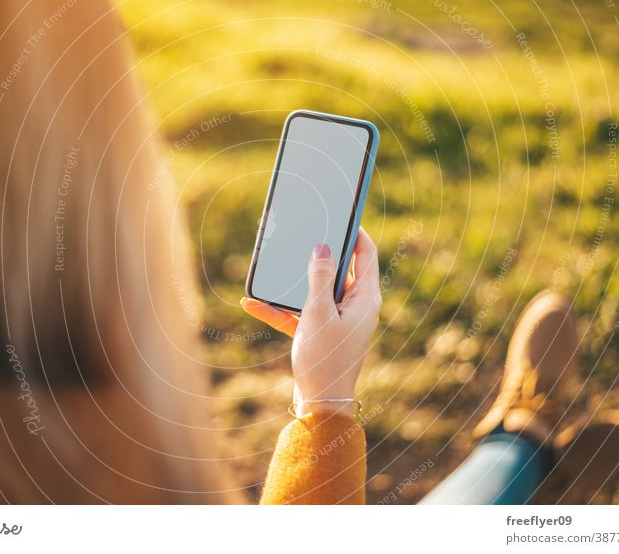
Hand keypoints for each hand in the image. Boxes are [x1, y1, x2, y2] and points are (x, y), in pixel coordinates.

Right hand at [241, 228, 380, 415]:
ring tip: (272, 267)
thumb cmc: (326, 360)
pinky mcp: (320, 333)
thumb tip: (321, 247)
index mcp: (364, 298)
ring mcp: (337, 319)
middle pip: (338, 269)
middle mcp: (354, 306)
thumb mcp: (319, 313)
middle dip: (316, 253)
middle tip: (301, 232)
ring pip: (315, 291)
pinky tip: (253, 303)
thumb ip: (319, 278)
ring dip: (292, 283)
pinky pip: (300, 313)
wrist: (320, 405)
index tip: (339, 213)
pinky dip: (280, 309)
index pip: (365, 253)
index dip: (353, 230)